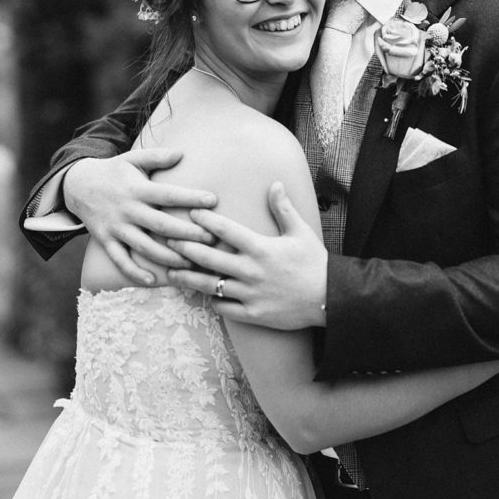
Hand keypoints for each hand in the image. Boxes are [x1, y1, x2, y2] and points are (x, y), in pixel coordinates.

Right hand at [64, 150, 217, 284]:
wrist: (77, 184)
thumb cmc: (114, 171)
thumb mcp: (133, 158)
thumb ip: (157, 156)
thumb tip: (182, 153)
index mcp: (137, 189)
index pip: (168, 194)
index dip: (190, 197)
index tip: (213, 200)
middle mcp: (128, 209)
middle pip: (160, 225)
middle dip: (187, 233)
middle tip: (210, 239)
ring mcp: (116, 227)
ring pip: (144, 246)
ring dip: (168, 257)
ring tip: (191, 264)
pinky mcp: (106, 240)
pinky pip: (120, 260)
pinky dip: (134, 272)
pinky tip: (153, 280)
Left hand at [167, 182, 327, 329]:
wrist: (330, 298)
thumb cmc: (314, 262)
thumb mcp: (300, 232)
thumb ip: (283, 209)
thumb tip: (275, 184)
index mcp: (262, 248)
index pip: (227, 231)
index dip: (206, 221)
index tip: (191, 214)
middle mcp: (252, 271)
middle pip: (210, 258)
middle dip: (186, 249)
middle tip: (167, 240)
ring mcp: (251, 294)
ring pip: (211, 286)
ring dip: (190, 278)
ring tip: (172, 272)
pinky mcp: (254, 314)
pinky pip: (226, 308)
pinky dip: (213, 301)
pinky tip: (203, 295)